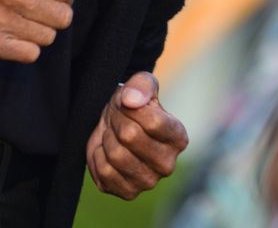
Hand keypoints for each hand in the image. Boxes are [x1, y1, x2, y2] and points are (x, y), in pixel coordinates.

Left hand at [86, 72, 187, 199]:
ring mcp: (149, 181)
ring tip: (113, 134)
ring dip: (107, 138)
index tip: (129, 104)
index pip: (153, 122)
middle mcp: (167, 164)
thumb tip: (132, 100)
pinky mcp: (128, 193)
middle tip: (117, 119)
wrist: (116, 126)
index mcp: (178, 138)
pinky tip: (107, 151)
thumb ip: (141, 85)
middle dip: (117, 122)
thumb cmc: (133, 104)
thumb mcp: (141, 84)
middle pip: (130, 137)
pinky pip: (104, 172)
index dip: (131, 107)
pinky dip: (99, 157)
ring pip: (116, 155)